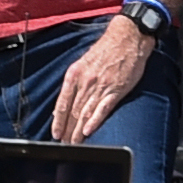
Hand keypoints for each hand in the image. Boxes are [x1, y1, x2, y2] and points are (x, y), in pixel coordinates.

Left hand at [51, 19, 153, 144]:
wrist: (127, 37)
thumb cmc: (107, 49)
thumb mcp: (84, 63)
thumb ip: (75, 83)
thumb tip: (65, 103)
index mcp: (75, 74)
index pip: (63, 103)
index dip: (58, 121)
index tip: (55, 134)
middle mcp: (86, 81)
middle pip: (73, 112)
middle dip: (67, 130)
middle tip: (64, 145)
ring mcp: (101, 86)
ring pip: (85, 113)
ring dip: (78, 131)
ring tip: (74, 144)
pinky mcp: (116, 90)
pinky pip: (103, 109)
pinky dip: (94, 121)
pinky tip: (88, 131)